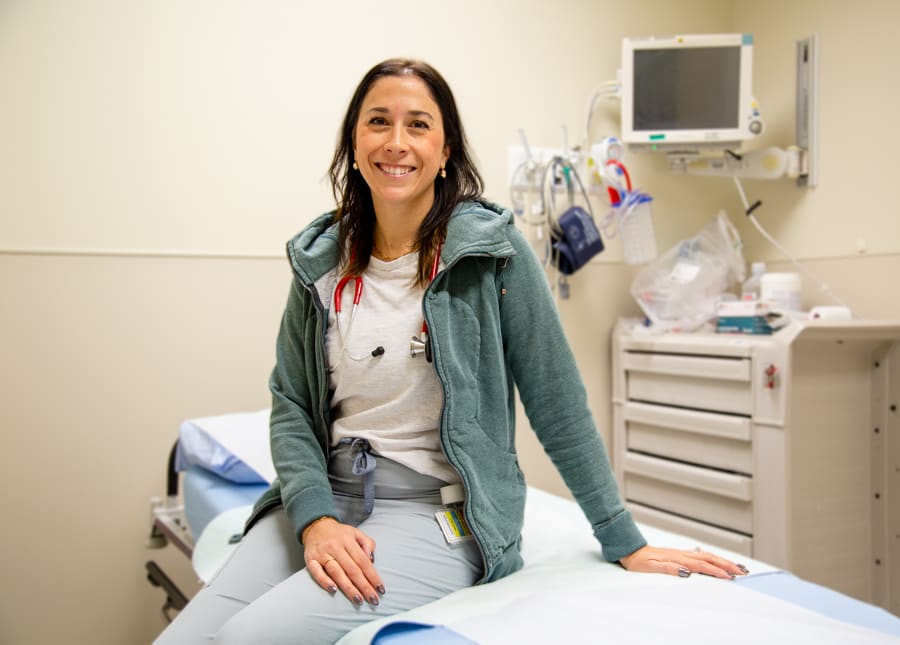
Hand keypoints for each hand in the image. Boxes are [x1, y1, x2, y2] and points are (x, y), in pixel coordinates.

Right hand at [302, 517, 385, 605]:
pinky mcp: (310, 560)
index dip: (373, 576)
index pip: (363, 561)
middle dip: (364, 586)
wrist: (315, 526)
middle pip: (352, 569)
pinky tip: (333, 590)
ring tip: (358, 600)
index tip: (380, 589)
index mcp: (348, 540)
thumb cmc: (339, 534)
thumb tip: (372, 561)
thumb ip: (367, 543)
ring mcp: (322, 554)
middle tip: (373, 600)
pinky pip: (317, 572)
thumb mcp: (356, 532)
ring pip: (336, 572)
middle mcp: (335, 547)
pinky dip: (324, 581)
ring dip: (348, 587)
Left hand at [619, 545, 749, 579]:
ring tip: (736, 566)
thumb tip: (685, 571)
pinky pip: (700, 556)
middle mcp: (682, 554)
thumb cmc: (638, 560)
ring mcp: (681, 553)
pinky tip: (716, 560)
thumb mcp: (650, 566)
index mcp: (677, 558)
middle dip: (726, 565)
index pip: (701, 566)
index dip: (716, 571)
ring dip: (722, 561)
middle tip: (742, 571)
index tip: (729, 577)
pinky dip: (712, 558)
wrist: (629, 550)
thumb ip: (668, 568)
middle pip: (709, 558)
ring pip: (706, 556)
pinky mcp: (679, 554)